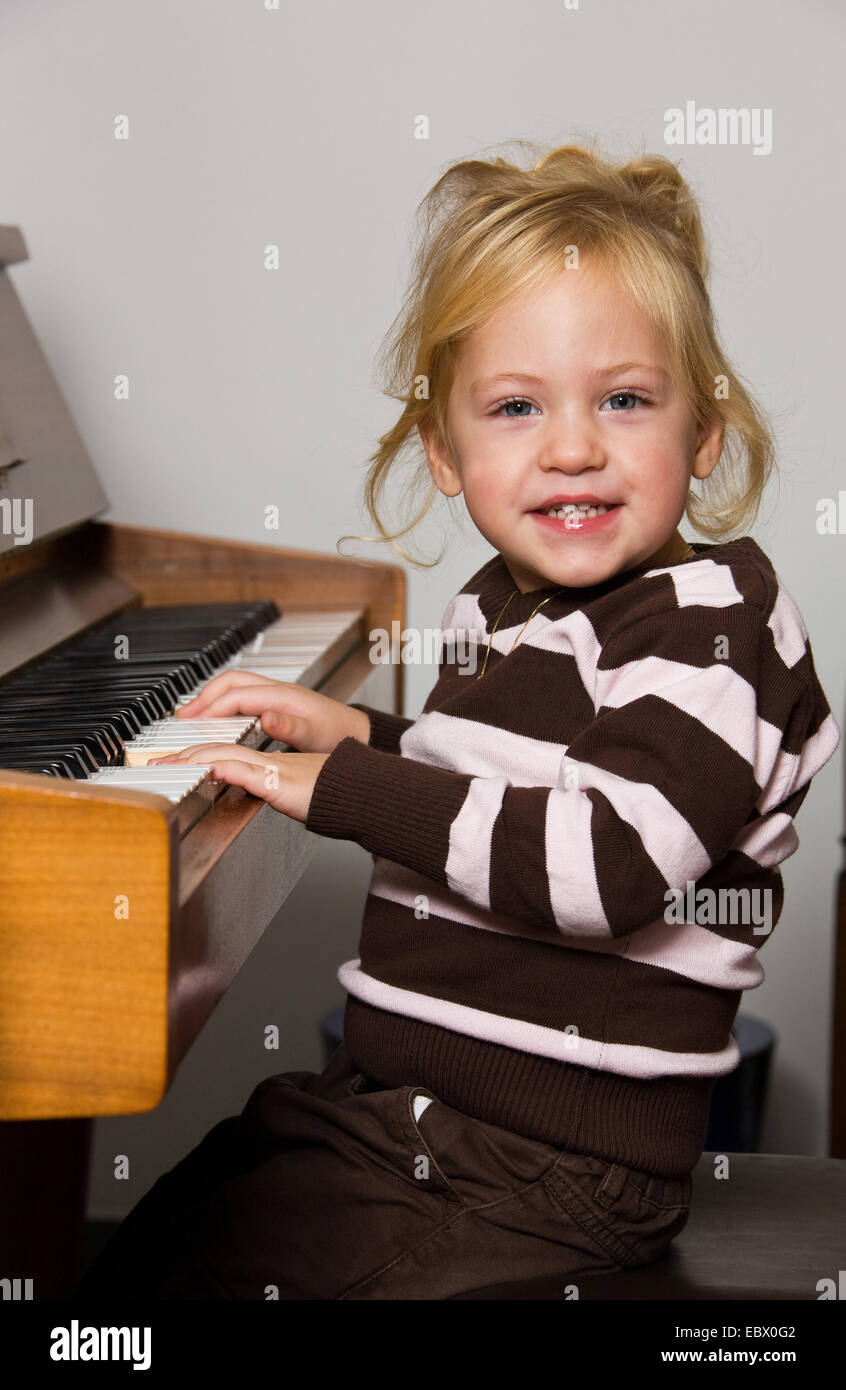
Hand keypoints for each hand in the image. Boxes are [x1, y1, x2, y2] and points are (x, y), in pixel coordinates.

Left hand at [149, 743, 327, 821]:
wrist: (358, 792)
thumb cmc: (335, 795)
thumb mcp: (298, 794)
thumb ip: (277, 791)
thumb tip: (264, 795)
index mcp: (269, 766)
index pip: (226, 753)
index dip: (198, 756)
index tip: (177, 762)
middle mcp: (267, 763)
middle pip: (217, 750)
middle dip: (184, 756)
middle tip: (159, 763)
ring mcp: (272, 770)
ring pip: (224, 755)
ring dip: (193, 760)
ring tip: (170, 765)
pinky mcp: (279, 781)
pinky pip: (245, 771)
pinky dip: (222, 767)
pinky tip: (206, 767)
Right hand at [174, 671, 368, 754]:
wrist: (356, 732)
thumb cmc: (338, 734)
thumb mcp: (313, 735)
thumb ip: (289, 728)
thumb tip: (265, 717)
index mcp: (281, 695)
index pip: (236, 696)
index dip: (212, 708)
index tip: (194, 724)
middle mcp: (277, 690)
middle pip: (230, 683)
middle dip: (204, 697)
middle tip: (183, 716)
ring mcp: (277, 695)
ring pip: (235, 687)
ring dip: (211, 698)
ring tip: (193, 716)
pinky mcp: (278, 703)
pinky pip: (242, 695)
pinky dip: (224, 703)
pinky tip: (219, 718)